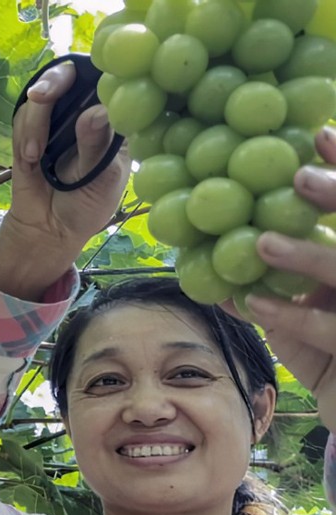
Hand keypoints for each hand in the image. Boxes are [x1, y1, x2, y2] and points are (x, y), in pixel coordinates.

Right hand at [0, 61, 131, 299]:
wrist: (50, 232)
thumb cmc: (88, 206)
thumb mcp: (104, 181)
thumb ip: (98, 147)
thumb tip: (96, 112)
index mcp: (113, 121)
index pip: (111, 81)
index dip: (100, 69)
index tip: (90, 75)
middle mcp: (83, 114)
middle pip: (71, 76)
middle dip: (55, 81)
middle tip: (41, 95)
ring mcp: (54, 122)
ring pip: (41, 96)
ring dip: (34, 120)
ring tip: (34, 153)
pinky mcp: (28, 134)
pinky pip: (22, 120)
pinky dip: (25, 134)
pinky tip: (31, 158)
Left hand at [242, 128, 335, 431]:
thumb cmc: (328, 358)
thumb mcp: (297, 316)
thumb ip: (265, 283)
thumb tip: (213, 260)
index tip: (320, 134)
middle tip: (297, 176)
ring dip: (308, 257)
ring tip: (262, 241)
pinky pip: (328, 332)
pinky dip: (289, 315)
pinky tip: (252, 302)